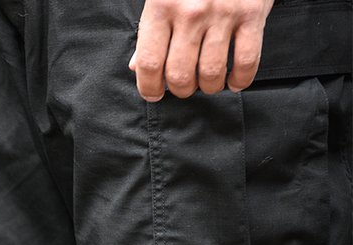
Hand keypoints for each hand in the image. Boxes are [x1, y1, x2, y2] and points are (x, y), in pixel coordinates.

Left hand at [129, 0, 273, 100]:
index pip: (149, 61)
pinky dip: (240, 79)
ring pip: (211, 72)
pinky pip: (247, 60)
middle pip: (180, 73)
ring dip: (208, 87)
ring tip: (207, 84)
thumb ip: (149, 31)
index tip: (153, 93)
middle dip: (180, 90)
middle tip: (183, 87)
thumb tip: (136, 66)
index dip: (149, 86)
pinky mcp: (251, 14)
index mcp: (161, 8)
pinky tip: (233, 82)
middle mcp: (190, 12)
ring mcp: (222, 14)